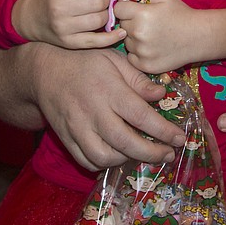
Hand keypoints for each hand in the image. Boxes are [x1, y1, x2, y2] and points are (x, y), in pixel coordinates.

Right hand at [12, 0, 125, 48]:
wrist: (33, 17)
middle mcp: (61, 9)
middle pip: (100, 3)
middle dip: (105, 0)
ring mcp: (65, 28)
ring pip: (100, 20)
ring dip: (106, 15)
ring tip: (101, 11)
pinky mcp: (70, 43)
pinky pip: (96, 41)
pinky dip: (111, 37)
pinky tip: (121, 33)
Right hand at [29, 45, 187, 169]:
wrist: (45, 72)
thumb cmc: (85, 62)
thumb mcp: (114, 60)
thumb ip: (138, 79)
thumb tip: (162, 94)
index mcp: (110, 91)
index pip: (142, 116)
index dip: (164, 131)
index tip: (180, 138)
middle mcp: (94, 113)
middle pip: (126, 143)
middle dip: (152, 154)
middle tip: (169, 154)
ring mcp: (78, 129)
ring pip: (106, 157)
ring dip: (128, 160)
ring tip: (143, 153)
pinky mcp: (67, 139)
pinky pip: (88, 161)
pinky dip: (106, 164)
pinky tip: (119, 155)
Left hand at [113, 0, 199, 72]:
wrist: (199, 36)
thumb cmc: (181, 13)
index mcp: (142, 14)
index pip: (118, 9)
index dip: (125, 8)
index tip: (134, 10)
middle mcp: (139, 34)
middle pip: (121, 26)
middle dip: (130, 23)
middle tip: (147, 23)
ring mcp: (142, 52)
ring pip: (127, 42)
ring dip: (134, 38)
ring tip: (152, 36)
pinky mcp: (146, 66)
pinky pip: (132, 57)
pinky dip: (138, 53)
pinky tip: (152, 47)